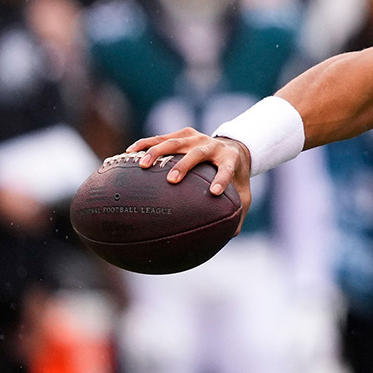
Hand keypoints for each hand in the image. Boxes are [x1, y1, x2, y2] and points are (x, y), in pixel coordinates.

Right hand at [126, 128, 251, 233]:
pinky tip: (129, 153)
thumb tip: (229, 237)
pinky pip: (163, 137)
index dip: (221, 179)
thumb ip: (238, 214)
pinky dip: (146, 144)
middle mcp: (213, 146)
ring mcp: (198, 138)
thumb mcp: (243, 194)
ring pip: (177, 142)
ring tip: (142, 165)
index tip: (214, 192)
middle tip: (172, 180)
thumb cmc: (236, 177)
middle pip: (198, 153)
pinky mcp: (185, 134)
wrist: (236, 146)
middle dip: (185, 165)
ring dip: (159, 151)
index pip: (227, 169)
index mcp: (230, 159)